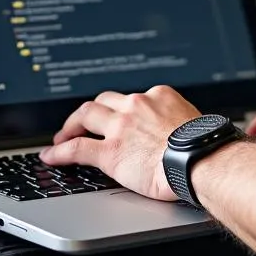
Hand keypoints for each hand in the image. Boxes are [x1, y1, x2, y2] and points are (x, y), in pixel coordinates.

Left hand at [38, 86, 199, 200]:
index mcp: (158, 96)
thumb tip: (177, 135)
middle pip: (103, 101)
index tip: (114, 116)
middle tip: (80, 123)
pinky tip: (51, 156)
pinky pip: (77, 148)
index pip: (130, 98)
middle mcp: (137, 105)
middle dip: (89, 112)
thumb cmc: (204, 147)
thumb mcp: (191, 122)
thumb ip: (176, 122)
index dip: (118, 109)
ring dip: (71, 125)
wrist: (201, 160)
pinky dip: (60, 151)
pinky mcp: (110, 151)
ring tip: (62, 137)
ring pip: (85, 116)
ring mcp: (121, 126)